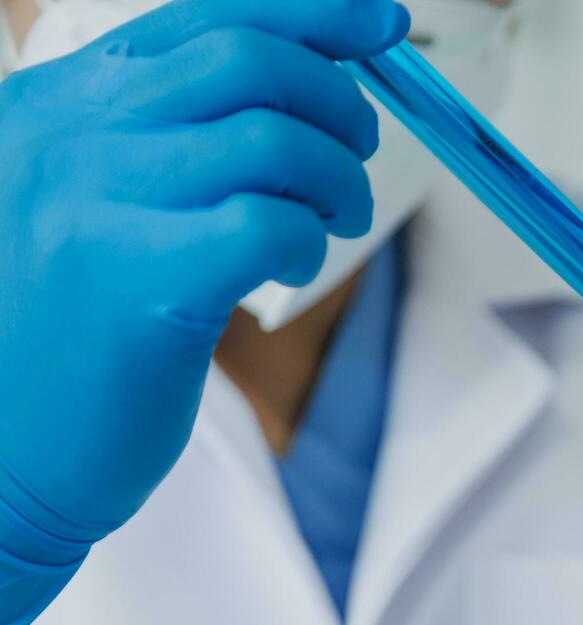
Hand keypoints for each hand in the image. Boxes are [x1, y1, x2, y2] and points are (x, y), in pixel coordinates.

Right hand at [0, 0, 410, 624]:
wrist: (3, 458)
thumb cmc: (64, 338)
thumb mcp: (90, 205)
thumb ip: (168, 139)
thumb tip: (304, 90)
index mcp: (55, 103)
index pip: (202, 15)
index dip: (311, 13)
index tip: (380, 22)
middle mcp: (65, 135)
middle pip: (247, 58)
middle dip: (337, 101)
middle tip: (359, 157)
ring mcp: (92, 202)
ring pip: (271, 139)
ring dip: (337, 179)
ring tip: (332, 224)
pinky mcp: (135, 281)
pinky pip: (268, 220)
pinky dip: (308, 238)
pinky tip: (292, 266)